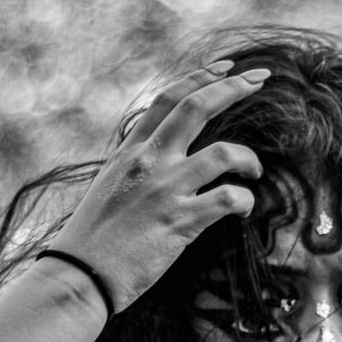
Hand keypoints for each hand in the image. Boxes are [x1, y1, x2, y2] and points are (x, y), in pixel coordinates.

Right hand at [46, 62, 269, 313]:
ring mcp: (165, 190)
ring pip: (222, 153)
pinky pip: (227, 199)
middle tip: (260, 79)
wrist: (81, 274)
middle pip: (197, 107)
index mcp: (130, 150)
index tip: (227, 67)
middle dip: (234, 87)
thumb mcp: (110, 187)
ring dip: (248, 157)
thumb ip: (135, 168)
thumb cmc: (93, 240)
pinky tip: (245, 209)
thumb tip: (158, 161)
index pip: (168, 98)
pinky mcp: (180, 222)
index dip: (201, 76)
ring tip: (255, 171)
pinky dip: (245, 200)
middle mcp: (149, 161)